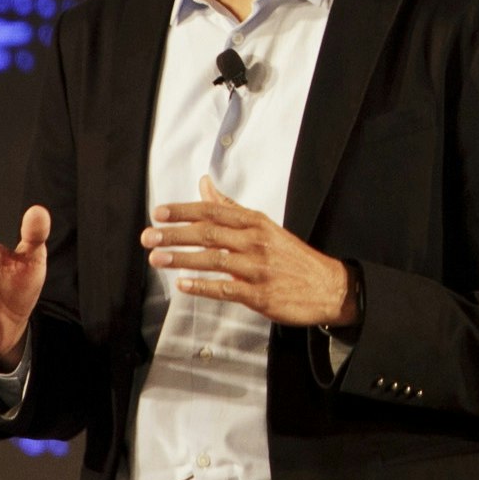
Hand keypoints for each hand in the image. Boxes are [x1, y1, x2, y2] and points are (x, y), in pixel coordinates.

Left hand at [145, 177, 357, 328]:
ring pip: (214, 260)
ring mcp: (258, 269)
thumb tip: (204, 184)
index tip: (159, 213)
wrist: (329, 287)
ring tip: (156, 259)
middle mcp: (257, 242)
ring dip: (182, 259)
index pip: (214, 211)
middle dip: (175, 234)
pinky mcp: (260, 295)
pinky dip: (203, 287)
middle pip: (209, 233)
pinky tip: (182, 285)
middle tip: (149, 237)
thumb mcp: (264, 226)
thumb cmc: (291, 257)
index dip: (184, 211)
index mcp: (256, 223)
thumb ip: (230, 207)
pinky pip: (226, 289)